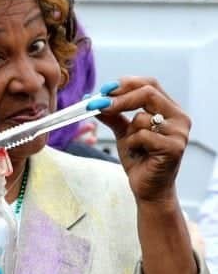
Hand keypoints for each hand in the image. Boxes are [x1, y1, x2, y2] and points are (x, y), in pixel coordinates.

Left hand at [99, 76, 190, 203]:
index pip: (149, 84)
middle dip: (120, 99)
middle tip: (99, 104)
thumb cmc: (139, 159)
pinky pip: (143, 136)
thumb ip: (113, 115)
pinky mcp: (174, 147)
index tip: (104, 90)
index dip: (126, 84)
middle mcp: (179, 118)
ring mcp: (179, 132)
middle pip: (148, 92)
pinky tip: (139, 155)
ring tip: (134, 147)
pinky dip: (133, 144)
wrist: (147, 189)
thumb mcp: (124, 132)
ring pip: (142, 118)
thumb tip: (93, 99)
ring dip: (128, 132)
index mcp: (170, 109)